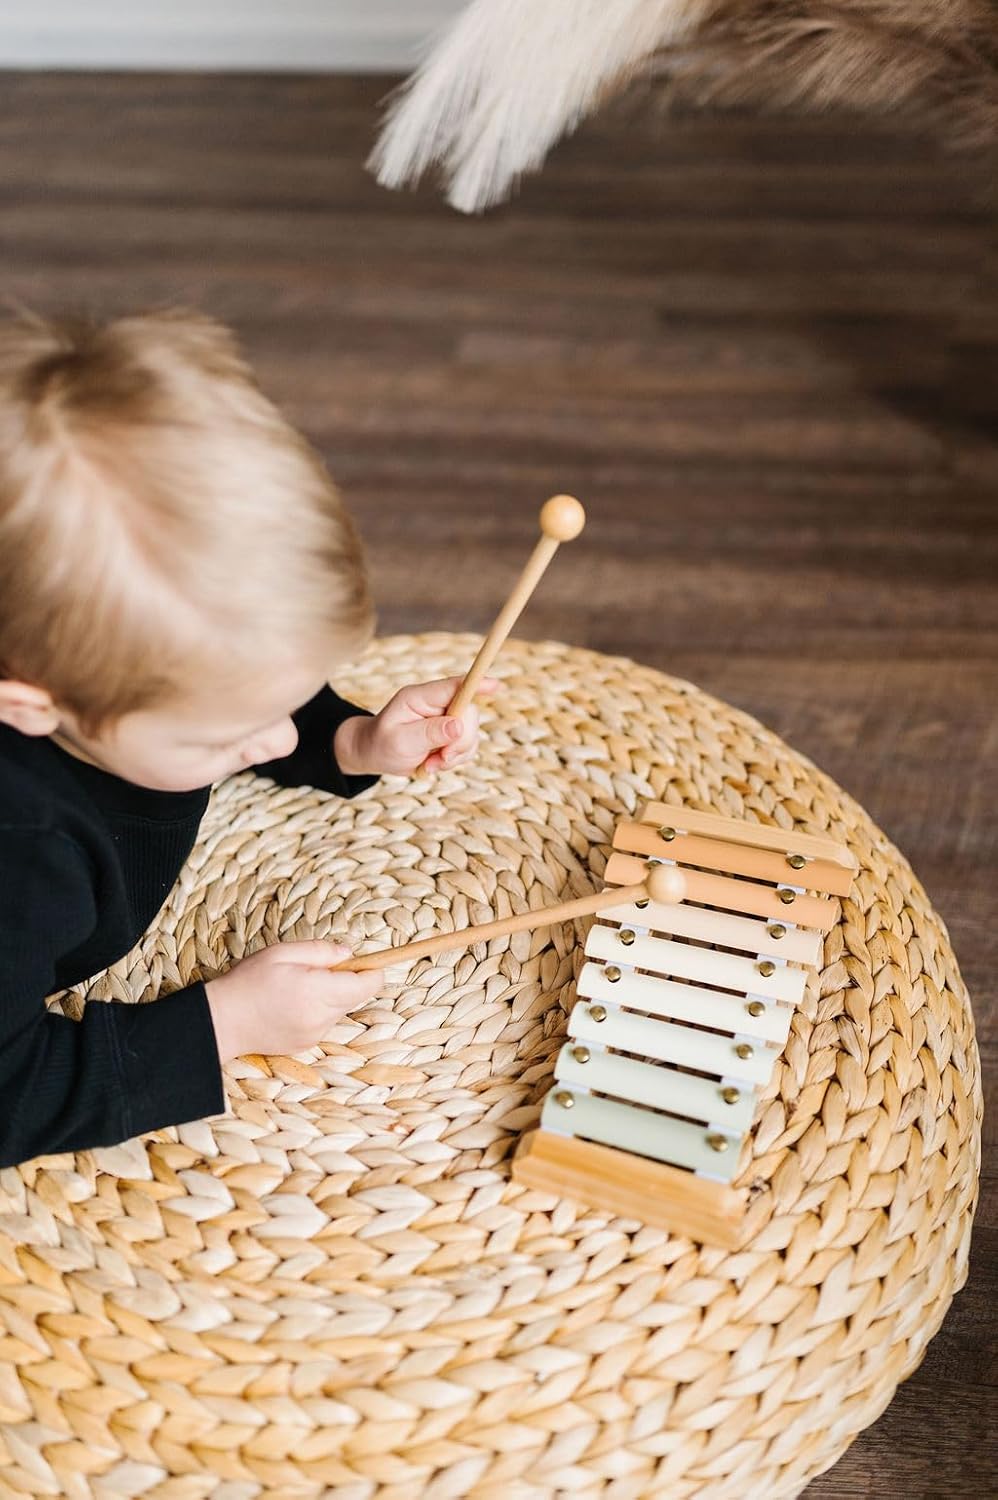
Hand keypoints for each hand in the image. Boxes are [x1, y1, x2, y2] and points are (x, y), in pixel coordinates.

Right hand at [205, 941, 382, 1061]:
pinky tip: (292, 1004)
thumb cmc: (248, 982)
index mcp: (318, 991)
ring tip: (300, 986)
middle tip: (320, 968)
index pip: (367, 984)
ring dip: (332, 995)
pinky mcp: (306, 1044)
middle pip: (357, 996)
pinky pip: (325, 1022)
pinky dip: (318, 1010)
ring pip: (341, 1009)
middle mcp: (322, 1017)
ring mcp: (315, 1034)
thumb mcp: (282, 952)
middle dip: (349, 980)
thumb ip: (320, 951)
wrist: (221, 1021)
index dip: (372, 969)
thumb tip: (349, 953)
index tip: (364, 960)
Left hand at [333, 676, 496, 776]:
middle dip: (460, 741)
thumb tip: (459, 726)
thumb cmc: (380, 744)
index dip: (476, 684)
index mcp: (420, 696)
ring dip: (455, 755)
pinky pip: (468, 747)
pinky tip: (434, 764)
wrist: (374, 754)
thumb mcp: (399, 740)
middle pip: (469, 714)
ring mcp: (445, 718)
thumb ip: (429, 732)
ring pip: (471, 733)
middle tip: (440, 758)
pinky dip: (455, 760)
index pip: (454, 686)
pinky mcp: (451, 734)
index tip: (495, 685)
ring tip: (430, 764)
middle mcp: (436, 703)